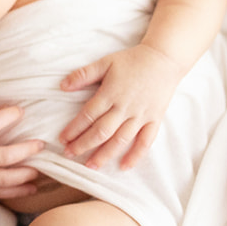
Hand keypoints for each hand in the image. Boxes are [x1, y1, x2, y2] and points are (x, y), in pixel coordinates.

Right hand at [0, 106, 47, 198]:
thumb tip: (10, 111)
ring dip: (25, 175)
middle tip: (40, 145)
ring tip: (40, 170)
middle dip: (26, 150)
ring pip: (4, 179)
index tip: (21, 111)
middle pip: (4, 156)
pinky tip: (31, 187)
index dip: (8, 115)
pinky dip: (17, 192)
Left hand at [57, 44, 181, 168]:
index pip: (88, 116)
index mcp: (110, 94)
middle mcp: (125, 108)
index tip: (62, 139)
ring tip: (90, 165)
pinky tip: (124, 166)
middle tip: (69, 154)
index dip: (74, 129)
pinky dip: (136, 155)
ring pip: (120, 140)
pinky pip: (145, 141)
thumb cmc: (132, 60)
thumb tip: (62, 86)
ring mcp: (141, 116)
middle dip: (83, 145)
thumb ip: (84, 75)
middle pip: (101, 132)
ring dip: (104, 154)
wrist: (164, 59)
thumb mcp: (105, 62)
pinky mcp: (154, 119)